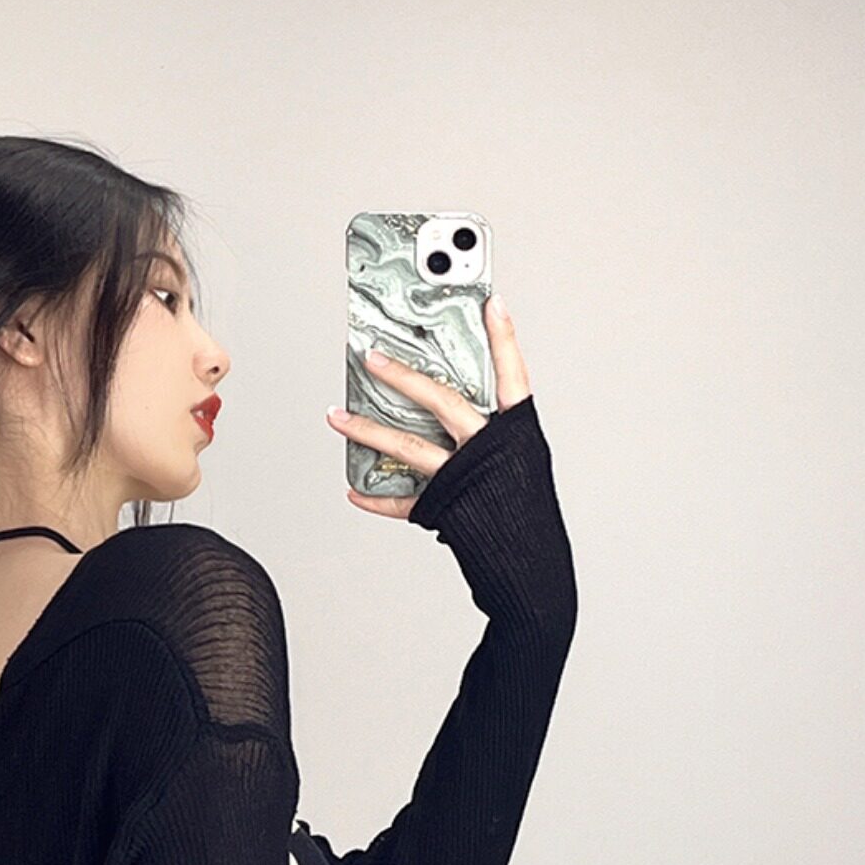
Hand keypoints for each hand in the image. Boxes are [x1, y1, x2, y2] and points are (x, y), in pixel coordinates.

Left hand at [328, 292, 532, 518]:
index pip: (512, 375)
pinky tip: (354, 491)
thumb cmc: (523, 509)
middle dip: (403, 377)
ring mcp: (463, 477)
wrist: (528, 561)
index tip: (491, 303)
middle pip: (442, 402)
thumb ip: (491, 429)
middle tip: (370, 357)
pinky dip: (376, 498)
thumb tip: (446, 404)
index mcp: (516, 432)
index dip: (504, 338)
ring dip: (366, 430)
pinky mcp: (443, 507)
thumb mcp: (519, 458)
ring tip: (336, 417)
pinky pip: (402, 500)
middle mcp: (488, 449)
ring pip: (408, 446)